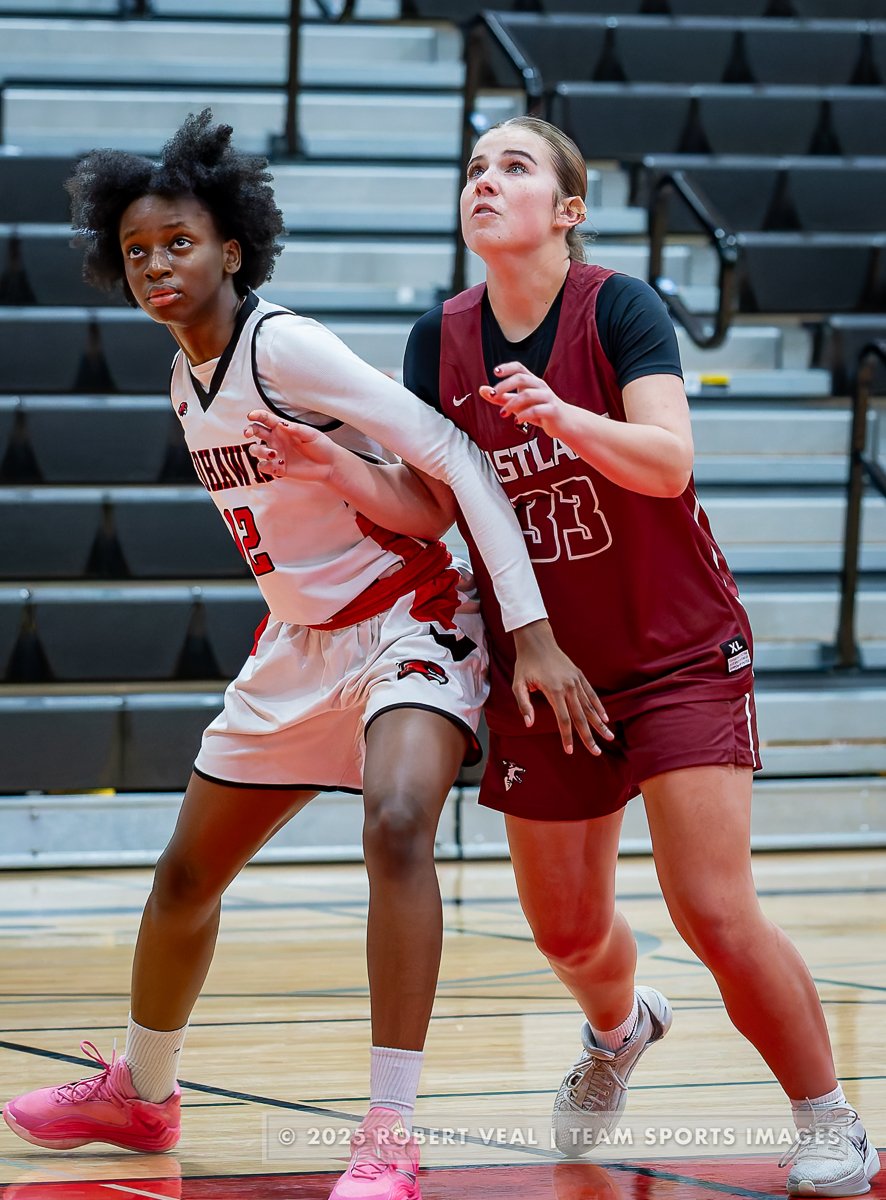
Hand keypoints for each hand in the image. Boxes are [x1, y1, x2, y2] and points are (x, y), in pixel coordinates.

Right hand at [244, 409, 341, 484]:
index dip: (257, 415)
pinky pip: (264, 467)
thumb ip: (295, 429)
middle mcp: (277, 440)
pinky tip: (276, 464)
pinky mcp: (278, 469)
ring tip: (272, 453)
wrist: (329, 465)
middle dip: (249, 430)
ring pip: (256, 450)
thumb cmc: (321, 446)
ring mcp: (276, 454)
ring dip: (258, 451)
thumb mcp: (310, 433)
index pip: (266, 419)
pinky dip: (265, 466)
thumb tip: (281, 424)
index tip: (251, 415)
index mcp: (283, 428)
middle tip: (248, 433)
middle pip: (256, 432)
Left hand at [479, 360, 567, 438]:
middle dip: (505, 385)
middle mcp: (540, 386)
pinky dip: (524, 415)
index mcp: (532, 382)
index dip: (507, 368)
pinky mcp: (553, 410)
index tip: (495, 372)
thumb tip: (482, 390)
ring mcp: (548, 397)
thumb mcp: (519, 404)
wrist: (565, 423)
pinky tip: (517, 421)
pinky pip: (537, 410)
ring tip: (502, 414)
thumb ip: (501, 397)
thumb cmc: (540, 411)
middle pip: (521, 378)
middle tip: (493, 395)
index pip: (519, 368)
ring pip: (527, 394)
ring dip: (511, 404)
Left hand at [511, 620, 612, 754]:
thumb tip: (529, 724)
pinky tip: (605, 718)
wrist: (537, 641)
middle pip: (581, 717)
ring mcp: (576, 681)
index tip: (569, 751)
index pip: (563, 719)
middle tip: (596, 752)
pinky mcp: (579, 676)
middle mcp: (569, 687)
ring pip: (590, 707)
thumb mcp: (518, 684)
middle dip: (589, 736)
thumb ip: (524, 704)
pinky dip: (599, 707)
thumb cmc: (526, 664)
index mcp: (554, 690)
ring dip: (599, 724)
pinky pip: (592, 694)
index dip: (567, 736)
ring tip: (609, 737)